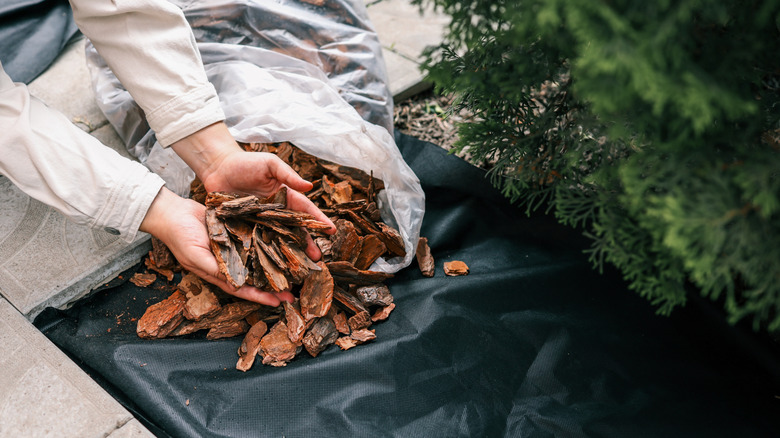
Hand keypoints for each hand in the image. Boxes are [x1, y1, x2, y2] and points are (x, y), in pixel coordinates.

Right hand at [140, 188, 294, 305]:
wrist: (172, 211)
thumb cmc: (179, 236)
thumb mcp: (195, 256)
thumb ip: (214, 269)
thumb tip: (234, 284)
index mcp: (218, 272)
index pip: (243, 289)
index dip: (260, 297)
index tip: (278, 302)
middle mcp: (228, 262)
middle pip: (255, 276)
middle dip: (272, 285)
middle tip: (293, 292)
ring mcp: (233, 246)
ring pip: (258, 258)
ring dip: (274, 264)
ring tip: (294, 269)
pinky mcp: (236, 230)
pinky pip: (255, 237)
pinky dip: (267, 241)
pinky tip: (283, 243)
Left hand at [170, 122, 335, 259]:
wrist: (218, 168)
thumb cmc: (246, 163)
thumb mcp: (270, 164)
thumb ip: (288, 175)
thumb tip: (309, 186)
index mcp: (286, 196)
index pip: (306, 210)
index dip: (319, 220)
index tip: (332, 230)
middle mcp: (276, 212)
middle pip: (295, 230)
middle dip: (307, 243)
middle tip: (317, 259)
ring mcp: (261, 221)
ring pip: (278, 239)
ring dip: (288, 252)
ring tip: (297, 267)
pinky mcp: (246, 227)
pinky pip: (257, 241)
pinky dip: (264, 252)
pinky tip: (270, 264)